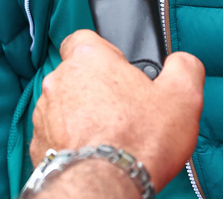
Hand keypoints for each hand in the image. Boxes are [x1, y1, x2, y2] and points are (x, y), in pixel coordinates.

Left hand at [31, 31, 203, 189]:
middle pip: (78, 75)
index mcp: (88, 58)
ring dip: (84, 116)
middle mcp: (59, 80)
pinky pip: (56, 135)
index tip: (121, 71)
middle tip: (125, 111)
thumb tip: (182, 62)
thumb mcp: (182, 97)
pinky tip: (94, 153)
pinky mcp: (38, 142)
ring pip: (66, 106)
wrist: (105, 186)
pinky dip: (72, 141)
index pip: (85, 38)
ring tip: (112, 137)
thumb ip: (184, 67)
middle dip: (99, 90)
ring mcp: (45, 112)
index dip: (105, 53)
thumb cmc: (139, 141)